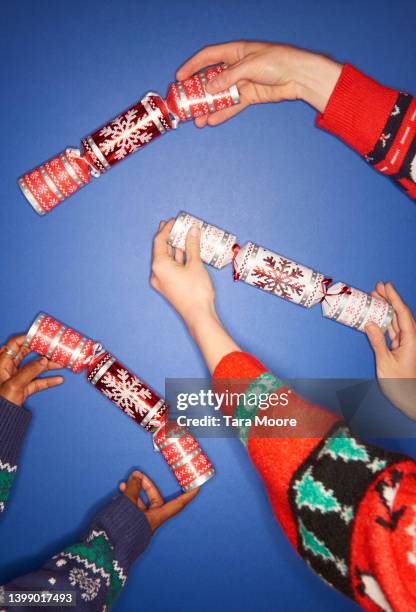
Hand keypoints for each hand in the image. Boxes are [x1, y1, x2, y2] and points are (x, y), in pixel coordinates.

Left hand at [0, 335, 63, 406]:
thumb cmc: (0, 402)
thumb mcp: (14, 385)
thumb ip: (29, 371)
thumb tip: (43, 360)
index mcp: (2, 363)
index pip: (15, 344)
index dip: (28, 338)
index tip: (41, 336)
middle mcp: (9, 368)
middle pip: (27, 354)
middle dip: (42, 351)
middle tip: (54, 348)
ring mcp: (17, 378)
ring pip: (35, 367)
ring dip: (48, 365)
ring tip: (62, 363)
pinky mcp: (23, 388)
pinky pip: (37, 381)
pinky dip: (48, 380)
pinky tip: (58, 379)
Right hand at [120, 470, 198, 531]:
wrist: (104, 550)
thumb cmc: (120, 528)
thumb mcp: (127, 503)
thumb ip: (133, 488)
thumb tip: (136, 476)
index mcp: (156, 517)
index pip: (177, 504)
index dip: (187, 495)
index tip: (196, 487)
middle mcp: (151, 521)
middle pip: (154, 499)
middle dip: (146, 486)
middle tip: (136, 475)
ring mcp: (140, 524)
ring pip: (141, 504)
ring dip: (134, 492)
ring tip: (124, 484)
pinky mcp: (130, 525)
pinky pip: (133, 509)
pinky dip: (128, 500)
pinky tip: (121, 494)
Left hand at [150, 219, 239, 371]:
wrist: (198, 315)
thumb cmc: (196, 290)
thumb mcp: (195, 265)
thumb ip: (192, 246)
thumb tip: (192, 230)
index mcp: (159, 265)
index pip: (159, 241)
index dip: (167, 228)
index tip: (175, 220)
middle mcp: (156, 273)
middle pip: (161, 249)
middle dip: (169, 236)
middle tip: (175, 224)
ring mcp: (162, 281)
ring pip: (166, 259)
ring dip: (174, 247)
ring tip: (183, 235)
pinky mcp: (169, 286)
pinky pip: (170, 267)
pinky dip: (177, 258)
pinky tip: (186, 251)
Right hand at [176, 41, 341, 125]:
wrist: (299, 76)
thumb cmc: (277, 61)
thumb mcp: (250, 66)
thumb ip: (228, 77)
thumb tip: (210, 87)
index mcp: (235, 52)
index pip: (208, 57)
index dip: (192, 66)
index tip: (179, 78)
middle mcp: (236, 67)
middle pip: (211, 79)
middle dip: (197, 93)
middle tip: (185, 104)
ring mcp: (242, 82)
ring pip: (220, 96)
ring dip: (208, 107)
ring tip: (197, 120)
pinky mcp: (250, 96)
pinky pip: (232, 106)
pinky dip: (222, 113)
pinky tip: (212, 120)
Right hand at [365, 282, 415, 418]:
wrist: (411, 400)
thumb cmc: (400, 384)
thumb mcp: (385, 362)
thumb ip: (377, 342)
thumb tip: (369, 324)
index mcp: (411, 339)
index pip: (402, 313)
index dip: (394, 297)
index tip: (385, 285)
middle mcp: (411, 338)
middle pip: (400, 314)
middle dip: (389, 299)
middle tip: (377, 287)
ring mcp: (407, 343)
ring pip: (397, 321)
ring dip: (387, 309)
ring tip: (375, 298)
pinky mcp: (402, 349)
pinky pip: (393, 331)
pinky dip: (385, 322)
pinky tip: (377, 318)